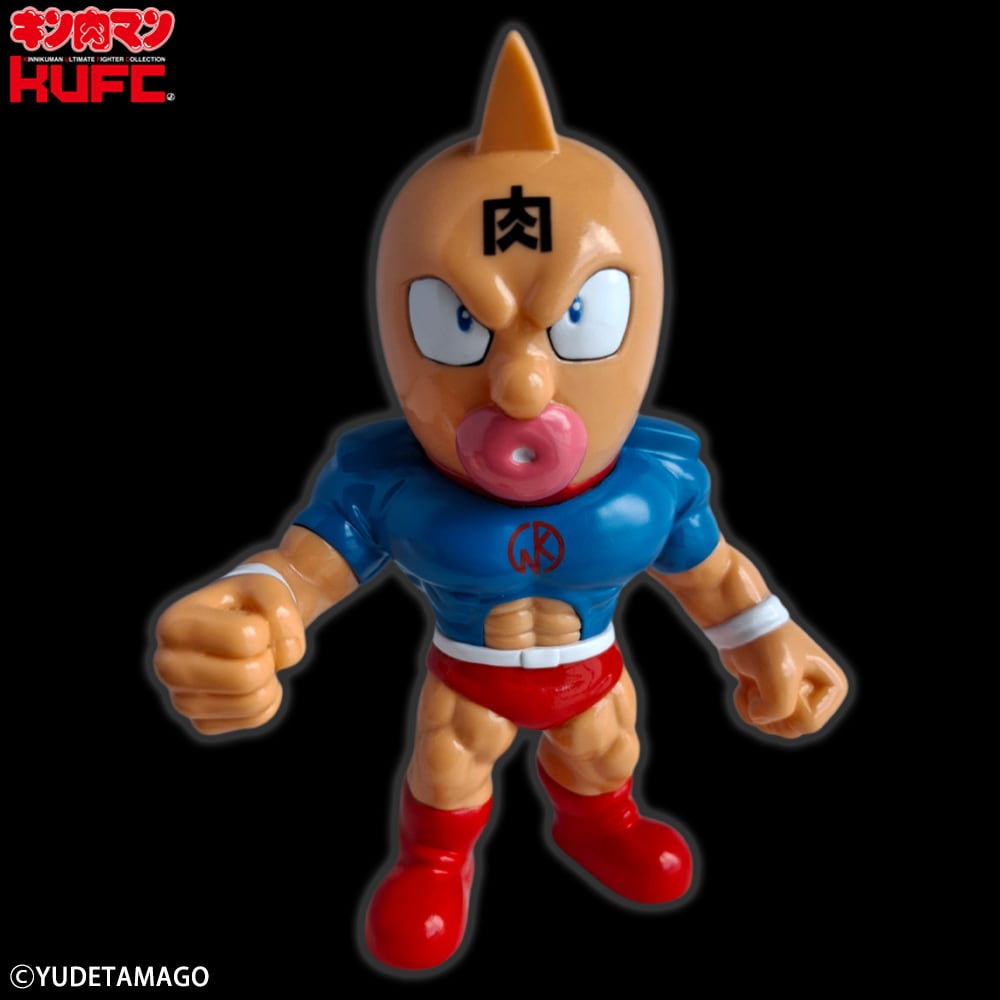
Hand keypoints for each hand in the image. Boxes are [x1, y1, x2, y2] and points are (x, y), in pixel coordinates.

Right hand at [154, 572, 305, 735]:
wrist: (245, 623)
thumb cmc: (250, 602)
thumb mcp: (268, 587)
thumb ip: (282, 610)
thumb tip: (285, 655)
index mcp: (175, 624)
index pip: (242, 638)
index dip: (264, 630)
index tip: (253, 623)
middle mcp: (167, 665)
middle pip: (244, 678)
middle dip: (268, 661)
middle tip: (261, 649)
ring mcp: (182, 699)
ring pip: (250, 703)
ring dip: (270, 681)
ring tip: (258, 662)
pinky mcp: (202, 722)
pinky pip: (254, 719)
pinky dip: (269, 700)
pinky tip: (256, 682)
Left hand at [719, 621, 847, 737]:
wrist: (738, 623)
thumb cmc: (765, 644)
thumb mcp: (779, 678)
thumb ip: (778, 710)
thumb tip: (759, 717)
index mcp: (833, 687)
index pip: (809, 724)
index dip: (787, 704)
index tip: (782, 676)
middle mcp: (817, 694)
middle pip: (791, 730)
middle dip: (770, 709)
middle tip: (763, 682)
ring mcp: (793, 697)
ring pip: (774, 728)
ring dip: (755, 706)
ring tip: (754, 681)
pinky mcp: (770, 696)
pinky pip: (758, 720)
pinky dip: (745, 704)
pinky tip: (744, 684)